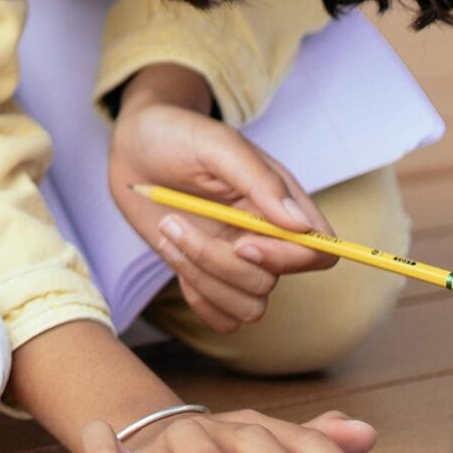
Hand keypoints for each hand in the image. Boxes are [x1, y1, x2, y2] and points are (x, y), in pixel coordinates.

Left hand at [109, 65, 333, 334]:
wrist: (134, 145)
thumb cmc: (177, 135)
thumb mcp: (216, 145)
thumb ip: (259, 180)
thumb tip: (299, 225)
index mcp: (280, 203)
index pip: (318, 252)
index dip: (289, 259)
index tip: (242, 243)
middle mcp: (265, 237)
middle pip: (271, 282)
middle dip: (218, 262)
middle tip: (174, 221)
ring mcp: (236, 259)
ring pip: (247, 306)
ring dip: (201, 276)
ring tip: (166, 230)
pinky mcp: (208, 274)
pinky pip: (222, 317)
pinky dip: (197, 297)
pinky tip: (171, 254)